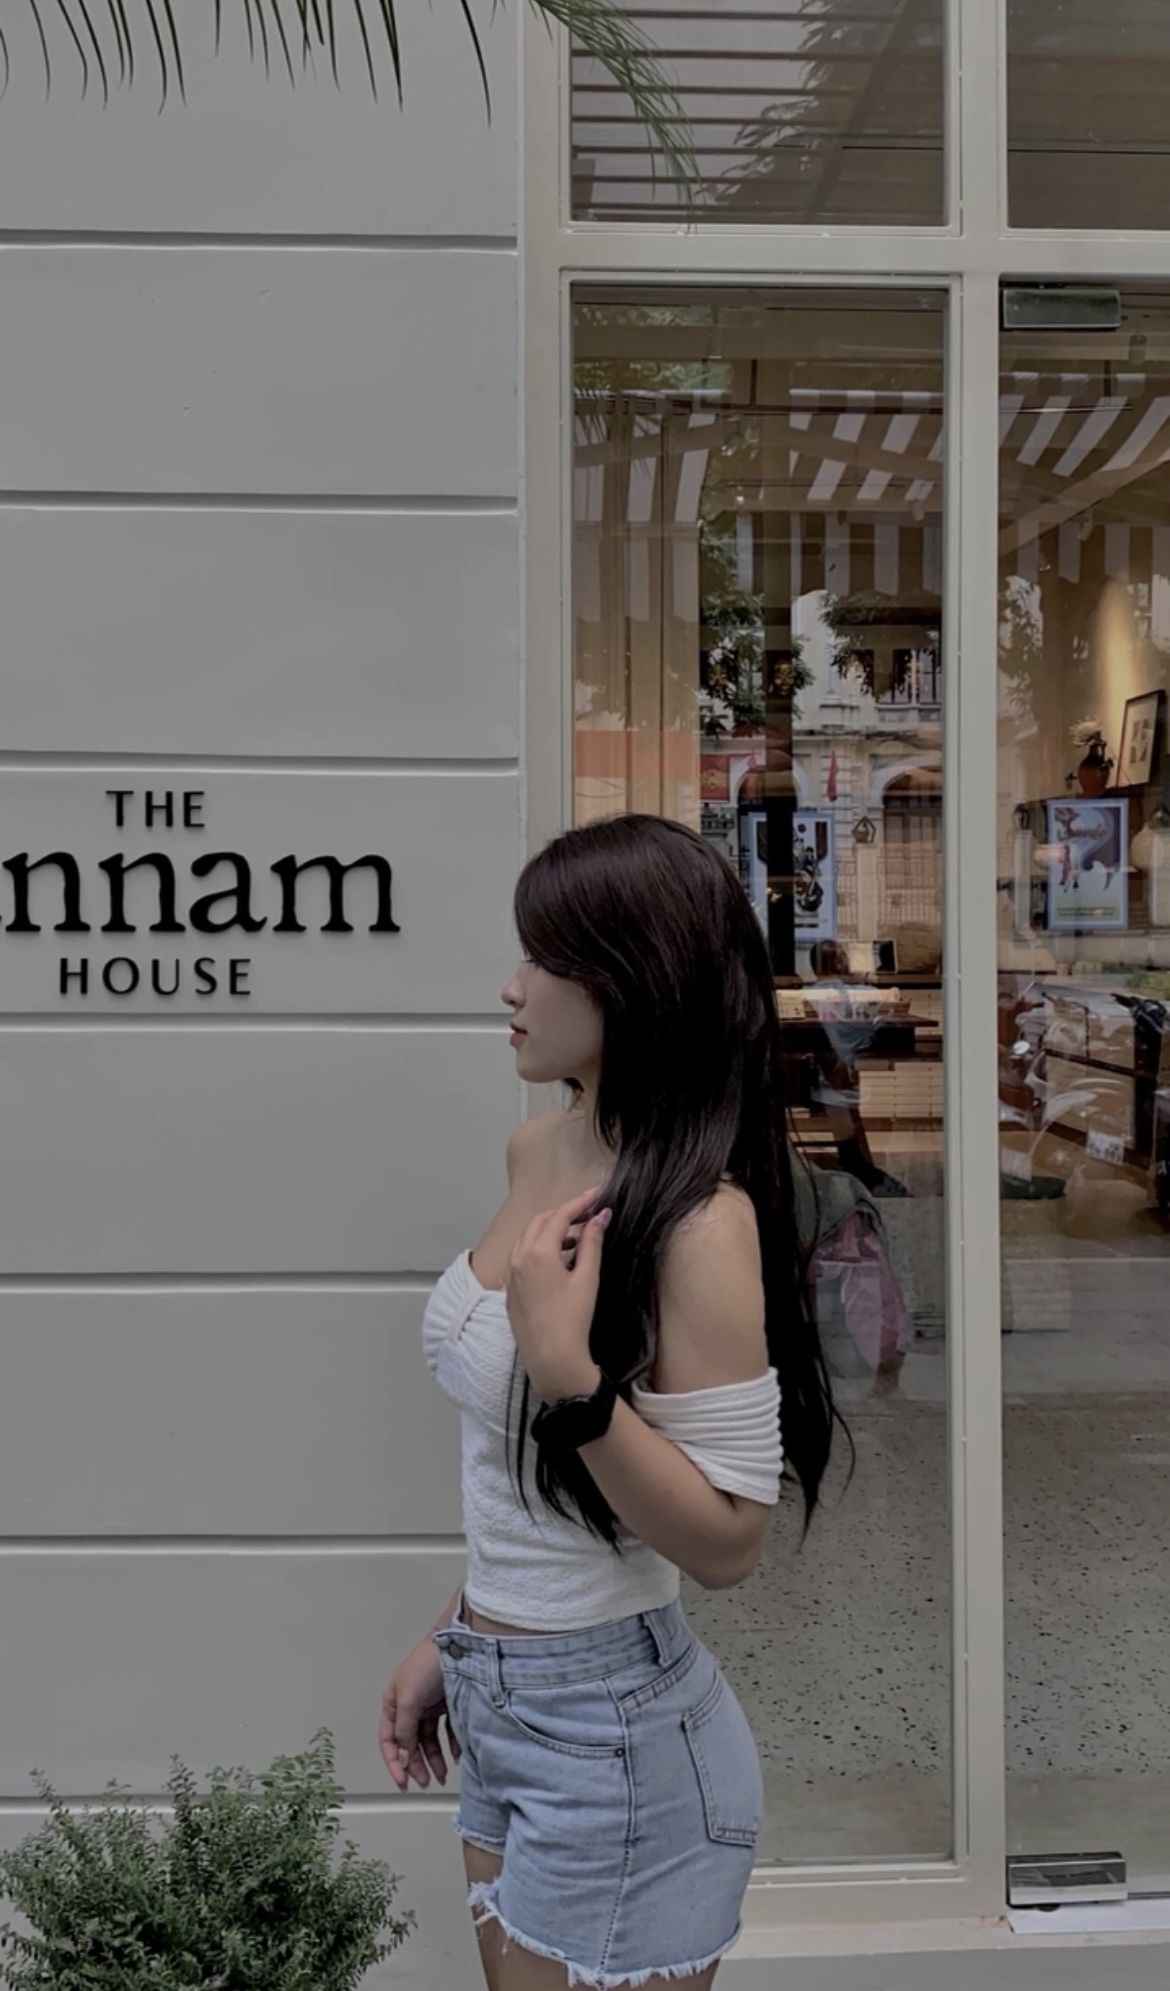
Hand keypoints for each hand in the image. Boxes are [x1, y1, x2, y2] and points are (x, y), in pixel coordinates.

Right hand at [379, 1637, 460, 1791]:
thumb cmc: (429, 1661)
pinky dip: (451, 1745)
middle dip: (416, 1765)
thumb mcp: (409, 1698)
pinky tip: (456, 1755)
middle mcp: (410, 1706)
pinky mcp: (449, 1704)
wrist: (460, 1644)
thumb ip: (404, 1728)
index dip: (394, 1763)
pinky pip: (448, 1732)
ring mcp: (430, 1706)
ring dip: (435, 1759)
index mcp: (394, 1703)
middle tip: (425, 1781)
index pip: (389, 1741)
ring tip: (441, 1774)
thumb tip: (404, 1753)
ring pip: (429, 1740)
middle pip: (410, 1743)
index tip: (403, 1781)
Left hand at [506, 1188, 611, 1404]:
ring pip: (527, 1239)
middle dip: (563, 1214)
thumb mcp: (587, 1278)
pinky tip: (557, 1261)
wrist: (552, 1358)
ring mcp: (511, 1275)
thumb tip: (601, 1216)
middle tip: (587, 1214)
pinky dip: (538, 1249)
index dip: (580, 1203)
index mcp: (538, 1252)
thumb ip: (591, 1243)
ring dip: (549, 1231)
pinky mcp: (510, 1291)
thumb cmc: (573, 1319)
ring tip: (575, 1238)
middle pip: (539, 1222)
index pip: (559, 1216)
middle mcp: (518, 1258)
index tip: (597, 1196)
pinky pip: (521, 1258)